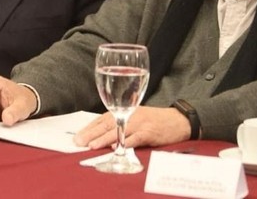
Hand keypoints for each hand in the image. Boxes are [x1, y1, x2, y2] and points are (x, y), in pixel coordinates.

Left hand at [73, 107, 191, 148]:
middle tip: (78, 141)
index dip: (89, 127)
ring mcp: (140, 123)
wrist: (178, 120)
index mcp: (124, 110)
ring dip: (104, 139)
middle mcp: (129, 114)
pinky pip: (136, 138)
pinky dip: (126, 142)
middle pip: (107, 124)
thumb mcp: (135, 116)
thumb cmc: (155, 120)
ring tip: (91, 145)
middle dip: (91, 133)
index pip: (102, 118)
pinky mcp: (150, 132)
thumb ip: (120, 122)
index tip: (78, 135)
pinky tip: (117, 147)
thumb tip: (102, 135)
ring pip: (118, 130)